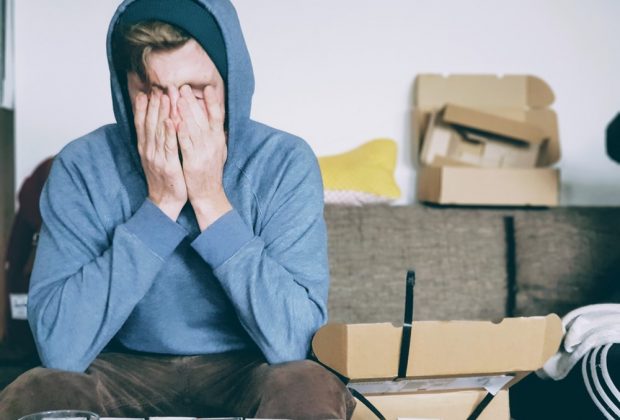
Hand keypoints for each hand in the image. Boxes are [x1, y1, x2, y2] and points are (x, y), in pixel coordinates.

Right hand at [134, 89, 187, 220]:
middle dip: (153, 104)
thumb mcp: (155, 157)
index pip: (142, 123)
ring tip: (165, 96)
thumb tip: (156, 124)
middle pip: (149, 123)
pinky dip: (169, 132)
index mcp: (145, 148)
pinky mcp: (168, 165)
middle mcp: (148, 150)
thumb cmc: (164, 178)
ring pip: (158, 131)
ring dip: (161, 112)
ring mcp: (157, 157)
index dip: (143, 107)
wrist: (165, 201)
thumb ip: (155, 141)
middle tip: (157, 87)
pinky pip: (169, 146)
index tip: (146, 91)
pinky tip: (171, 120)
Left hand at [177, 84, 231, 230]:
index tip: (208, 87)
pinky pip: (186, 145)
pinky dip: (181, 132)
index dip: (213, 102)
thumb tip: (216, 119)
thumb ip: (216, 135)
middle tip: (182, 86)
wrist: (209, 195)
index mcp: (218, 140)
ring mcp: (204, 153)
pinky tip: (174, 122)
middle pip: (203, 118)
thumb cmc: (210, 172)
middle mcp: (213, 144)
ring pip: (194, 128)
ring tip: (177, 97)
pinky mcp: (193, 162)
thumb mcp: (218, 151)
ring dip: (185, 112)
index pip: (218, 116)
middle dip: (192, 101)